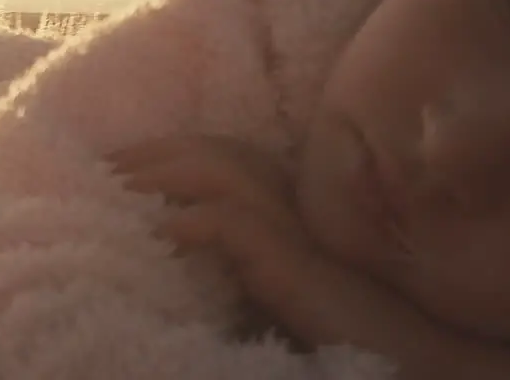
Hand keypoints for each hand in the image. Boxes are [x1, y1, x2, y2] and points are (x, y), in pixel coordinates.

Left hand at [107, 135, 509, 379]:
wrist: (418, 361)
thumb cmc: (344, 338)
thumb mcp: (277, 294)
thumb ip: (238, 268)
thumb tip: (165, 254)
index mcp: (292, 207)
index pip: (220, 155)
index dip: (163, 153)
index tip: (110, 170)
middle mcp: (298, 204)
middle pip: (214, 150)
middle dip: (147, 153)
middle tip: (90, 168)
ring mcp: (302, 231)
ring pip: (219, 170)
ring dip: (156, 174)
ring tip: (108, 191)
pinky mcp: (300, 266)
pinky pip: (231, 223)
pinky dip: (186, 222)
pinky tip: (155, 232)